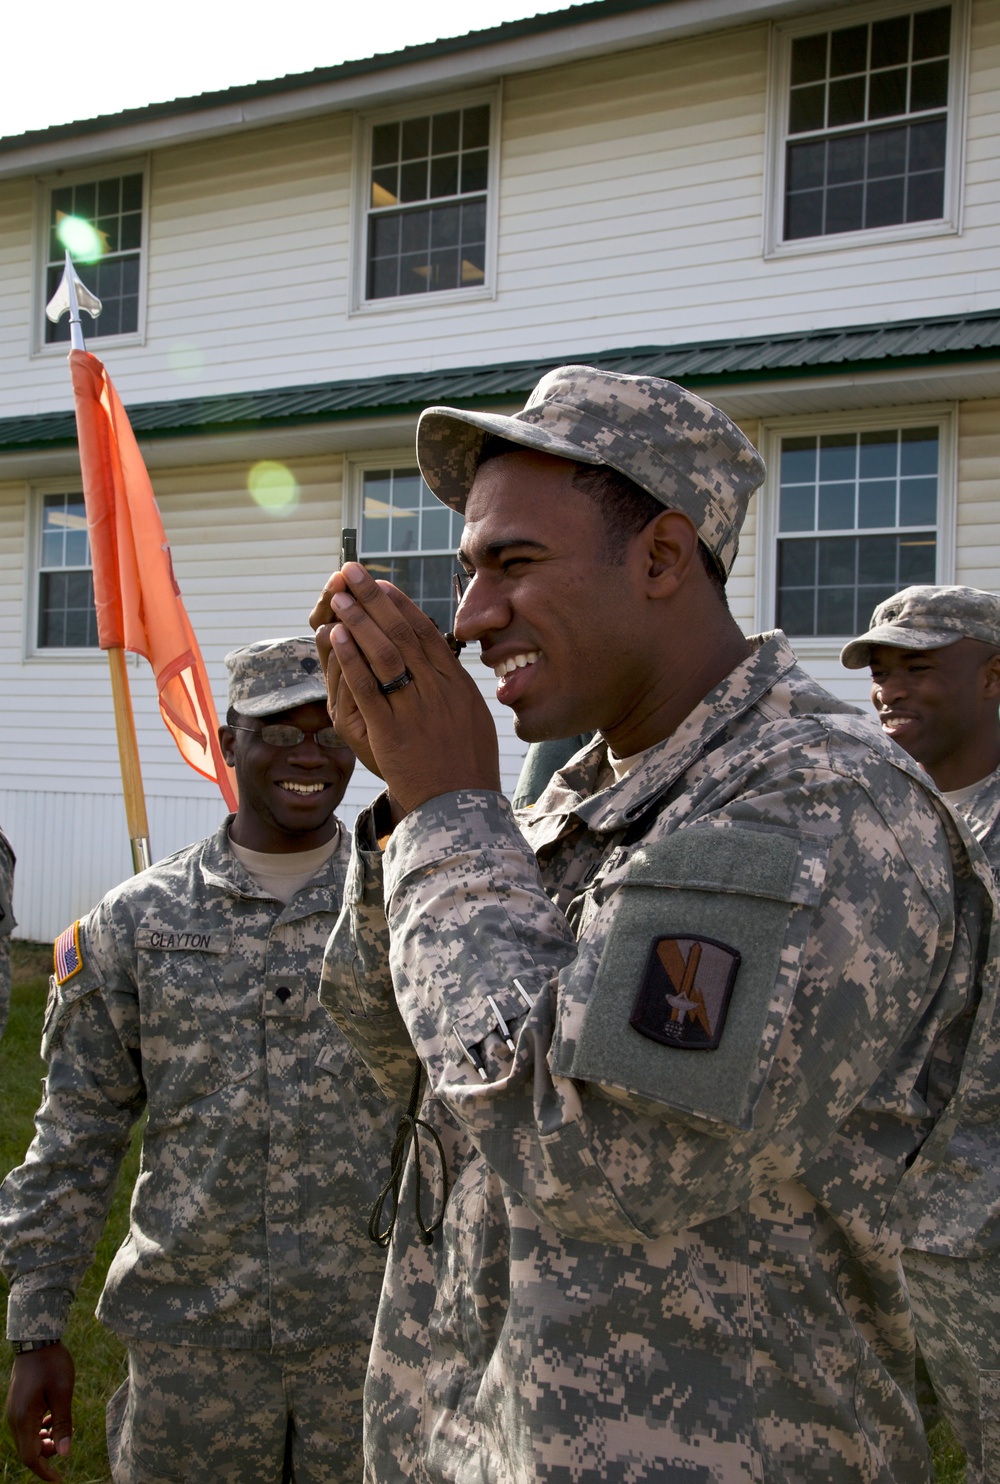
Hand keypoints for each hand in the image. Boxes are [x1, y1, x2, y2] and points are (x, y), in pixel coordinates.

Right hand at [6, 1342, 74, 1480]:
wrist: (36, 1341)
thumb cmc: (52, 1364)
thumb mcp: (63, 1393)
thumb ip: (62, 1424)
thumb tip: (63, 1454)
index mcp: (24, 1419)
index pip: (30, 1457)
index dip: (45, 1471)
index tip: (59, 1479)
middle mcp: (14, 1419)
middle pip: (28, 1450)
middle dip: (46, 1455)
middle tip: (64, 1443)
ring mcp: (14, 1411)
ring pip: (27, 1439)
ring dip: (44, 1441)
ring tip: (61, 1430)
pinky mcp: (18, 1404)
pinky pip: (26, 1426)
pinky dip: (40, 1429)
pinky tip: (53, 1418)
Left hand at [313, 563, 499, 816]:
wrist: (460, 807)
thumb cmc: (467, 765)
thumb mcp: (472, 717)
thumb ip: (454, 686)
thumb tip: (440, 659)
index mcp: (456, 684)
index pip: (426, 633)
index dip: (401, 605)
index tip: (381, 585)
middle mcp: (438, 691)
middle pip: (402, 634)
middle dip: (374, 600)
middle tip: (352, 573)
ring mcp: (415, 710)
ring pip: (385, 654)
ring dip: (359, 621)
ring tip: (339, 598)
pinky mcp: (392, 732)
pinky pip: (368, 688)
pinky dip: (351, 659)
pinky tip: (335, 637)